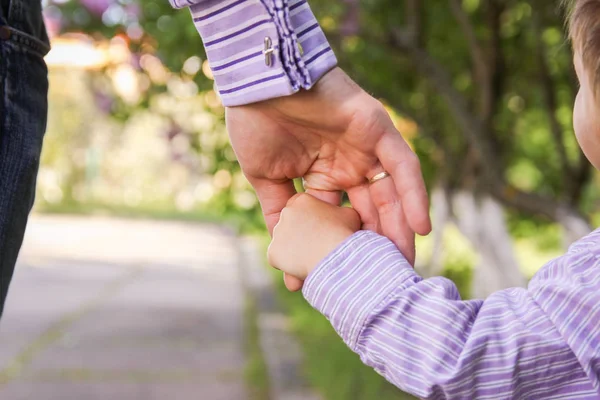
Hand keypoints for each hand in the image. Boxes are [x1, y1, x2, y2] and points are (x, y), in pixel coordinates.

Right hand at [227, 68, 430, 289]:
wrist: (259, 83)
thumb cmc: (256, 125)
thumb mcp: (265, 179)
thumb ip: (278, 213)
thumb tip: (283, 254)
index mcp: (322, 178)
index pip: (339, 221)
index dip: (343, 250)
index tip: (345, 280)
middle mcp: (347, 167)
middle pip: (370, 214)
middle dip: (377, 246)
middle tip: (385, 280)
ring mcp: (364, 150)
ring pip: (391, 196)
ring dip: (401, 229)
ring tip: (404, 265)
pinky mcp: (379, 131)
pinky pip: (403, 167)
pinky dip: (414, 195)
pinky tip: (420, 228)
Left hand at [268, 194, 360, 279]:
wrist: (335, 256)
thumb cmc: (345, 234)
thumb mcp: (349, 215)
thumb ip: (340, 212)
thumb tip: (342, 216)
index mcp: (302, 200)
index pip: (302, 207)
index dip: (312, 219)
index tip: (321, 230)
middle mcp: (286, 213)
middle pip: (292, 225)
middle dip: (302, 235)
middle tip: (318, 248)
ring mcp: (277, 233)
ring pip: (285, 244)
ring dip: (296, 251)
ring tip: (314, 260)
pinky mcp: (273, 253)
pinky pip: (279, 260)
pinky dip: (288, 265)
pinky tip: (303, 269)